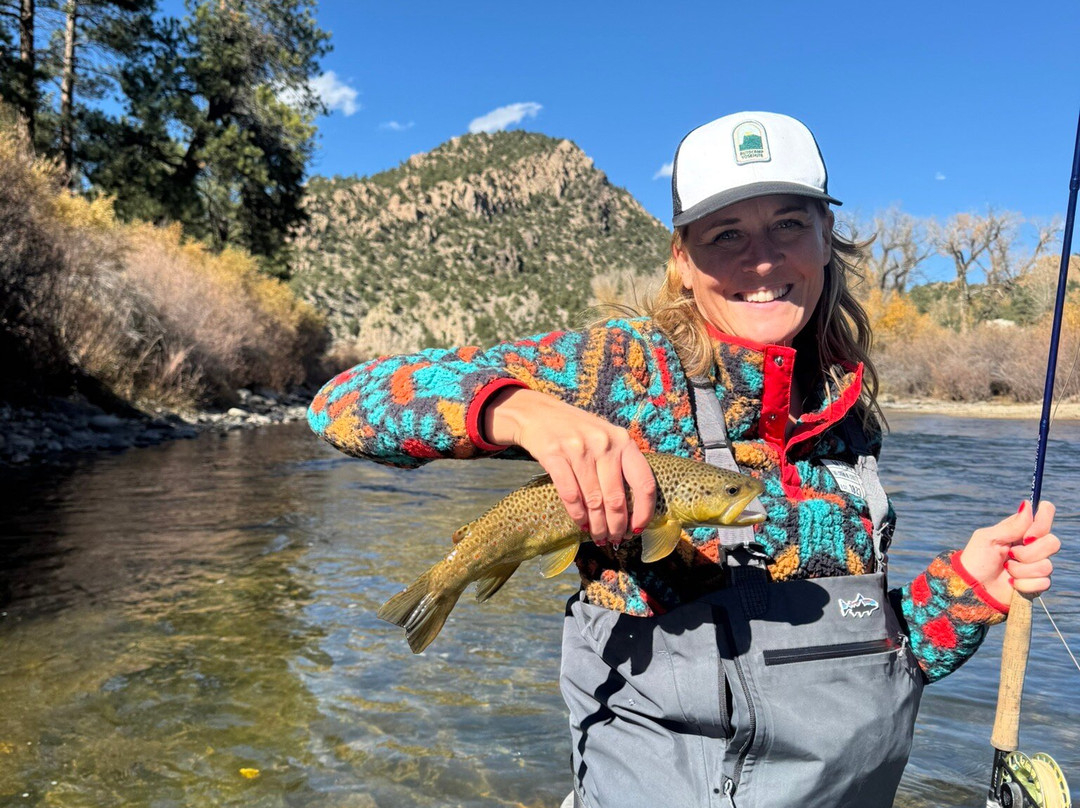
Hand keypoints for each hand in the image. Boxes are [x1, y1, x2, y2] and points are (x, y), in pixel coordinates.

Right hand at [483, 388, 655, 545]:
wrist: (536, 413)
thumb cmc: (577, 431)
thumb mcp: (605, 437)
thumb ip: (620, 463)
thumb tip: (633, 507)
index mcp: (623, 440)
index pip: (643, 482)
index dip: (643, 511)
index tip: (637, 529)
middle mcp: (604, 443)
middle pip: (616, 498)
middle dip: (616, 526)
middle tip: (615, 540)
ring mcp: (578, 449)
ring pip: (594, 500)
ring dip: (597, 525)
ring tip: (598, 537)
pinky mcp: (554, 455)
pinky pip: (570, 495)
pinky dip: (577, 515)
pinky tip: (580, 524)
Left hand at [959, 500, 1059, 605]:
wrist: (972, 586)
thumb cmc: (977, 559)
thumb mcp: (988, 538)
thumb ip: (1011, 526)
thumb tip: (1027, 505)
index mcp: (1022, 530)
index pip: (1046, 514)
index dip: (1042, 523)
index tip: (1027, 535)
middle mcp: (1033, 546)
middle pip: (1053, 542)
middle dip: (1028, 552)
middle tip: (1011, 554)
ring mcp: (1037, 565)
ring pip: (1047, 566)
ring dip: (1021, 569)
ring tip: (1007, 569)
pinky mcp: (1037, 583)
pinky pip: (1043, 582)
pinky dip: (1023, 584)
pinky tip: (1011, 583)